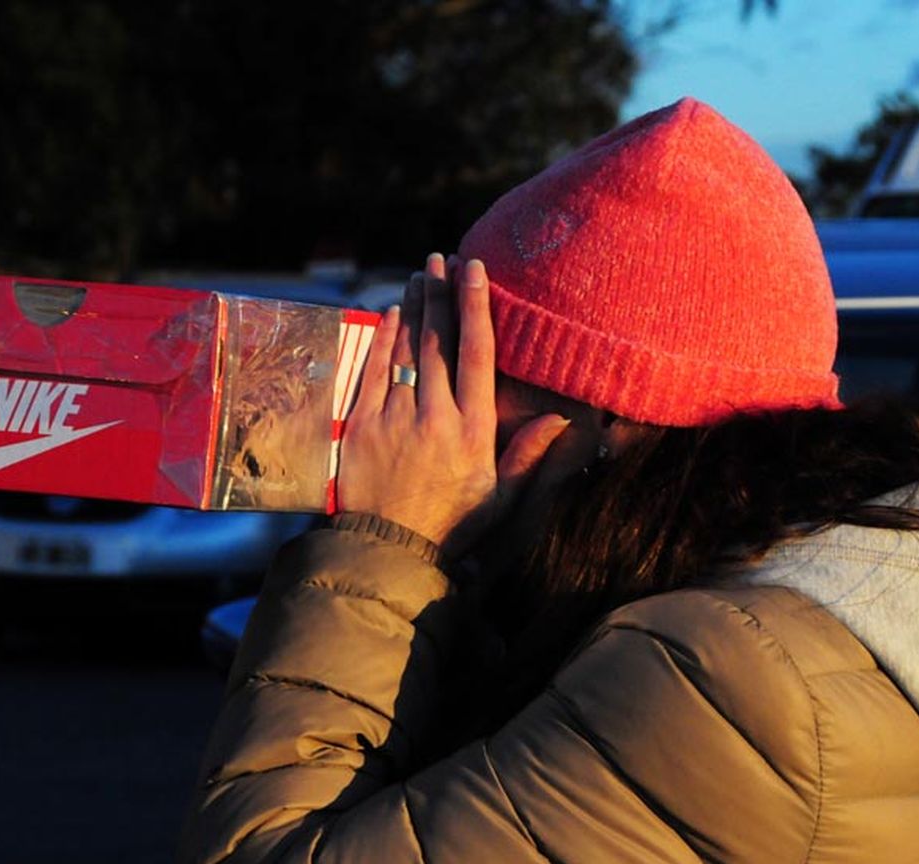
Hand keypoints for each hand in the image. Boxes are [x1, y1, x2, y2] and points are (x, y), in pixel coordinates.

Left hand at [337, 253, 570, 557]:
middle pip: (439, 340)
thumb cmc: (452, 525)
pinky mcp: (361, 424)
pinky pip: (373, 369)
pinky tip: (392, 311)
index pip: (477, 354)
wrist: (389, 550)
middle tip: (441, 258)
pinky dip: (383, 336)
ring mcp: (394, 417)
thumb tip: (558, 418)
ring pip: (406, 348)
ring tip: (420, 274)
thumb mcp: (500, 498)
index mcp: (472, 430)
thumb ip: (526, 455)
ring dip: (414, 305)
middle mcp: (435, 416)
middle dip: (442, 293)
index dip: (476, 307)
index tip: (475, 270)